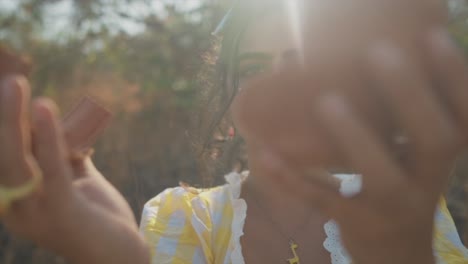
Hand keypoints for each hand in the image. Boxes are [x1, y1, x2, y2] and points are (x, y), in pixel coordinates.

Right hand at [0, 76, 148, 263]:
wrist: (121, 255)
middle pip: (3, 156)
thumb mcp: (79, 181)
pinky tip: (46, 109)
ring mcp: (36, 212)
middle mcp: (18, 207)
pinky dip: (48, 137)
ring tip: (16, 85)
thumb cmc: (98, 218)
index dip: (5, 124)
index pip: (5, 156)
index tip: (7, 90)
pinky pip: (51, 169)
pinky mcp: (61, 211)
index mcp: (17, 200)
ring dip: (15, 121)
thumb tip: (66, 126)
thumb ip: (67, 156)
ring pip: (17, 161)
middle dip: (3, 118)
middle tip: (8, 81)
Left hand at [236, 28, 467, 263]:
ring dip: (354, 136)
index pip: (462, 115)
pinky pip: (323, 198)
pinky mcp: (356, 222)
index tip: (432, 38)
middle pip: (434, 139)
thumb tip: (322, 66)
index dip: (454, 78)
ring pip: (381, 174)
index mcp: (440, 157)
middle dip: (410, 95)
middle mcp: (427, 181)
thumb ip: (386, 119)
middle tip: (379, 53)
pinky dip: (292, 177)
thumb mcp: (405, 158)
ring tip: (327, 101)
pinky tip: (266, 154)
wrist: (395, 256)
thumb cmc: (397, 187)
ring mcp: (392, 206)